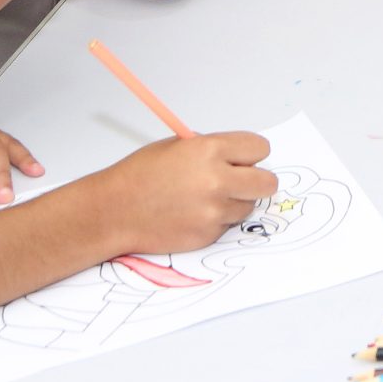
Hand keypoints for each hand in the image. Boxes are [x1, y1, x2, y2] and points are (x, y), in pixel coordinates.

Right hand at [97, 132, 278, 255]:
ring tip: (205, 198)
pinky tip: (193, 214)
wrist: (114, 211)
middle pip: (268, 182)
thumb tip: (241, 157)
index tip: (244, 158)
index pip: (260, 148)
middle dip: (257, 180)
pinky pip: (229, 225)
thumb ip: (214, 149)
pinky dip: (217, 220)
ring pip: (249, 205)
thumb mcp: (179, 146)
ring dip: (236, 202)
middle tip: (241, 181)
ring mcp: (214, 211)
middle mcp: (217, 180)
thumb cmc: (140, 175)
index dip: (251, 153)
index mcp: (210, 150)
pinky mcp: (209, 234)